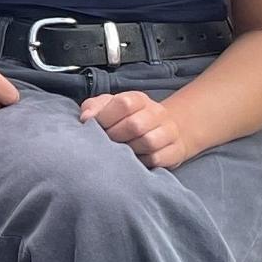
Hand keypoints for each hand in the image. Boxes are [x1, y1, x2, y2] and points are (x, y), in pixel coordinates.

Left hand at [79, 90, 205, 169]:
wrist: (161, 131)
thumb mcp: (107, 108)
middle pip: (135, 125)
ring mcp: (169, 131)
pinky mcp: (175, 151)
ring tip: (121, 151)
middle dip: (115, 136)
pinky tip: (135, 160)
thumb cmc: (125, 120)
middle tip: (107, 142)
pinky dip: (143, 162)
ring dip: (130, 150)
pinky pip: (157, 159)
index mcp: (138, 99)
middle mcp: (157, 112)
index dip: (106, 118)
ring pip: (148, 142)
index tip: (98, 127)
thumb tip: (86, 118)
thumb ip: (94, 108)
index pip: (124, 103)